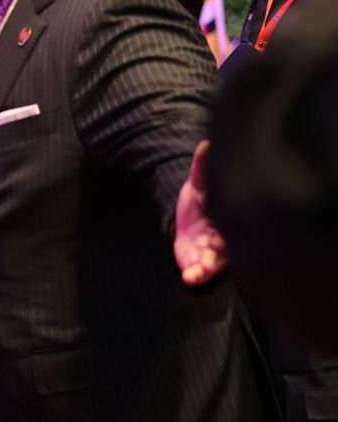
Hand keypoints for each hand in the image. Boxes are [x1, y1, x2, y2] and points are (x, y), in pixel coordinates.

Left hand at [174, 140, 227, 285]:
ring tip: (198, 270)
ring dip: (207, 266)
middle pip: (229, 244)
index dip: (236, 220)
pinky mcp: (200, 266)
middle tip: (211, 245)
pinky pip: (200, 274)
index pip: (237, 219)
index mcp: (229, 218)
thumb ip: (202, 168)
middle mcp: (226, 239)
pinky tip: (189, 277)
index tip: (230, 218)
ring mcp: (213, 254)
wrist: (185, 230)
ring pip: (215, 262)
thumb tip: (206, 143)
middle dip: (221, 246)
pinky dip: (196, 276)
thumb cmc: (199, 207)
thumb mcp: (198, 186)